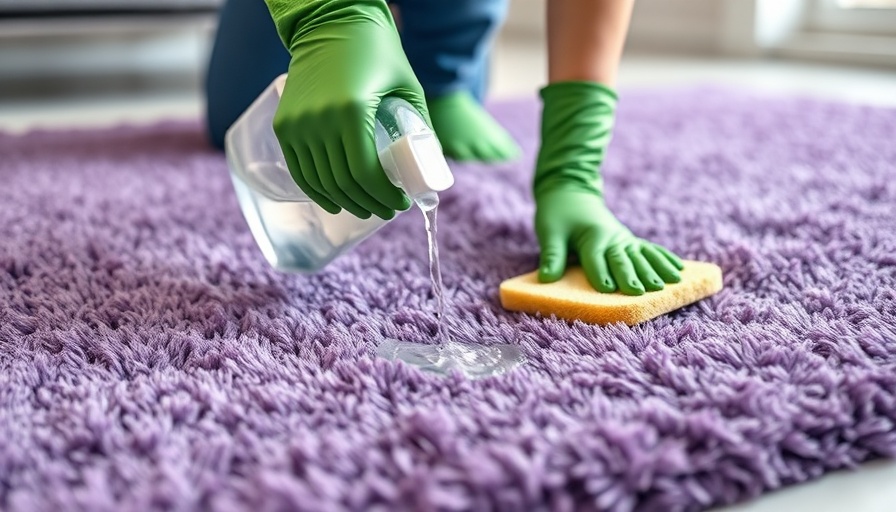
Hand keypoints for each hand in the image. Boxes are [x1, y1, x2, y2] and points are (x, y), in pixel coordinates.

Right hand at [269, 0, 428, 219]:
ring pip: (321, 182)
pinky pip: (300, 170)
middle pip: (343, 183)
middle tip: (387, 210)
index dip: (384, 196)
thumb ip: (420, 126)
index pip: (366, 173)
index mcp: (352, 110)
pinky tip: (334, 202)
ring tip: (365, 207)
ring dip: (345, 203)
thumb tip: (430, 167)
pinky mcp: (285, 125)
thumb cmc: (376, 52)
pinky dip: (316, 192)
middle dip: (369, 204)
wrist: (331, 24)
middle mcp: (319, 119)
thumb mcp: (407, 87)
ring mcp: (298, 124)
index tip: (400, 203)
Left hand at [535, 185, 682, 294]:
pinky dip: (664, 259)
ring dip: (655, 270)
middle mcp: (611, 237)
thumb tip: (547, 279)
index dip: (599, 273)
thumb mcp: (549, 232)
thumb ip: (552, 255)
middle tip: (642, 291)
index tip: (606, 289)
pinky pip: (650, 250)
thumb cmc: (557, 214)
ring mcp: (623, 239)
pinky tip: (679, 270)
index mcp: (591, 235)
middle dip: (632, 275)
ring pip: (641, 256)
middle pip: (622, 259)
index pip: (595, 257)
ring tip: (669, 284)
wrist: (571, 191)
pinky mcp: (629, 240)